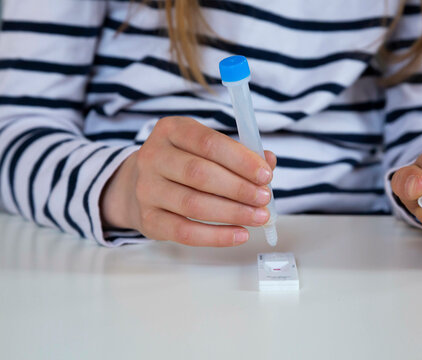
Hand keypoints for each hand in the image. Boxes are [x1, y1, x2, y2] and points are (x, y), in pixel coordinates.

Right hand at [101, 116, 276, 246]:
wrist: (139, 184)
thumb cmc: (185, 162)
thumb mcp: (207, 148)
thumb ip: (239, 153)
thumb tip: (268, 163)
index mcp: (171, 130)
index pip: (208, 143)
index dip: (240, 160)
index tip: (266, 175)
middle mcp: (153, 156)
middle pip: (199, 174)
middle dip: (239, 188)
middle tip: (265, 199)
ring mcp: (147, 189)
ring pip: (193, 205)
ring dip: (232, 213)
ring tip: (259, 217)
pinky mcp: (148, 219)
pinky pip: (184, 232)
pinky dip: (216, 236)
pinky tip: (240, 234)